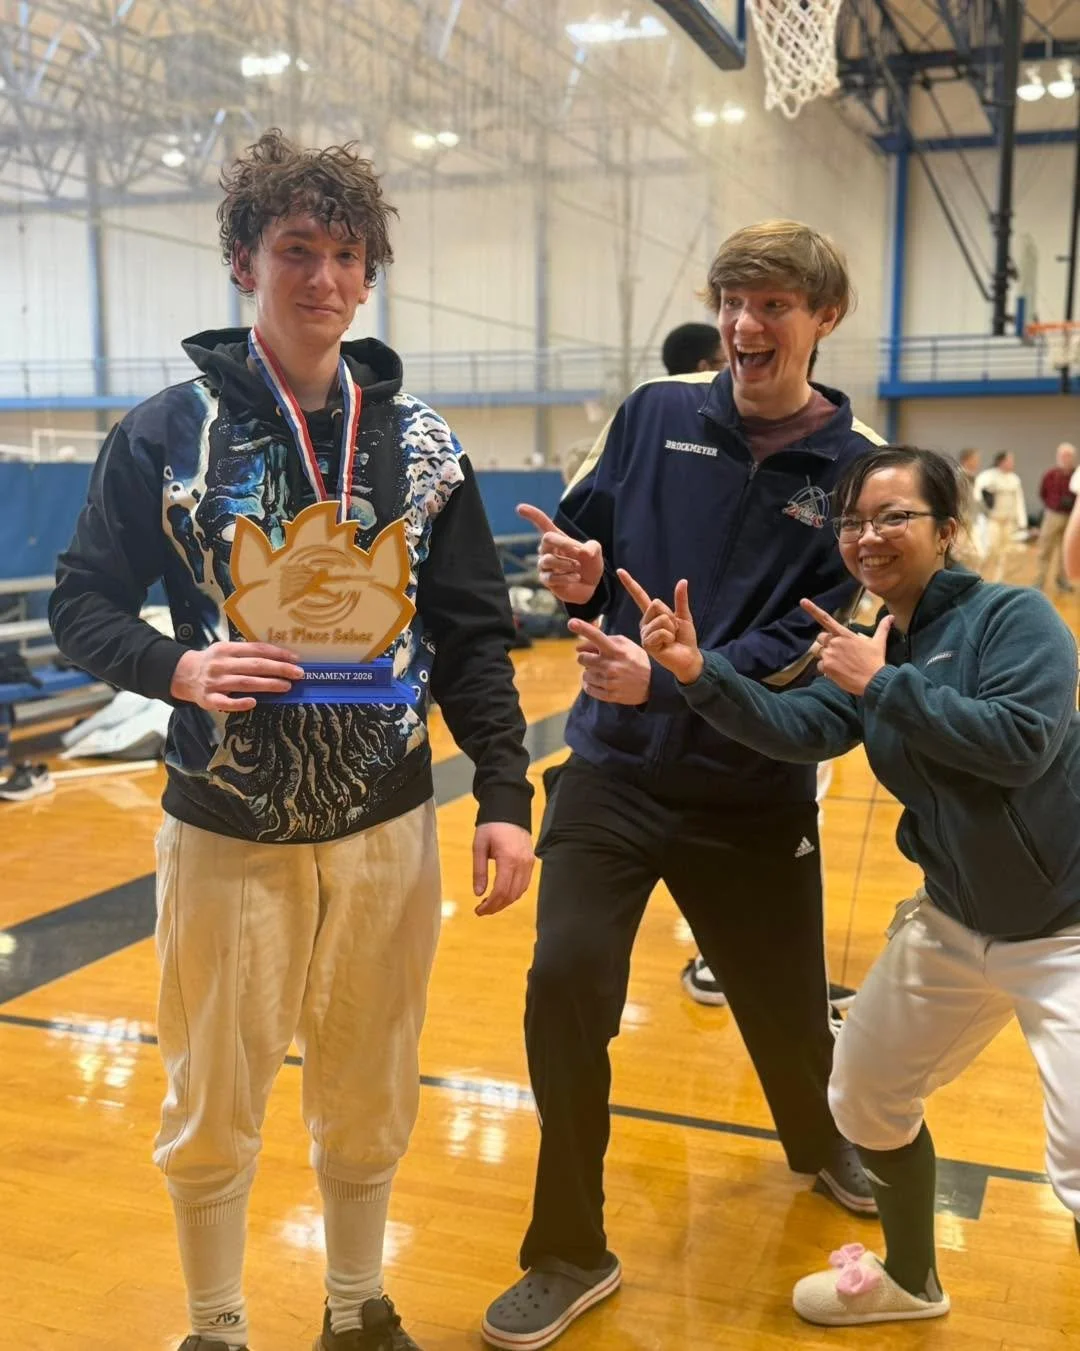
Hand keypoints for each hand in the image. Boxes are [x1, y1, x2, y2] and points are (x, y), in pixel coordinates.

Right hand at [170, 641, 303, 712]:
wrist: (183, 674)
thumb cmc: (212, 662)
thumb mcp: (226, 650)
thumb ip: (246, 653)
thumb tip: (278, 657)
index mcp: (227, 649)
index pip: (257, 649)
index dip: (277, 653)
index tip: (295, 658)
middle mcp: (222, 664)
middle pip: (255, 666)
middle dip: (279, 669)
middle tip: (298, 673)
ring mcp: (215, 682)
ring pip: (245, 683)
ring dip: (268, 684)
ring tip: (286, 686)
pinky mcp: (209, 699)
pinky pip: (225, 702)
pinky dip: (239, 703)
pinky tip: (254, 702)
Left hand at [472, 822, 534, 915]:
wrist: (509, 811)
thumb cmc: (491, 827)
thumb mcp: (479, 847)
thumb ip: (479, 871)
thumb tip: (478, 893)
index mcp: (508, 859)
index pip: (501, 891)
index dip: (490, 905)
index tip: (478, 911)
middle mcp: (522, 864)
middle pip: (511, 895)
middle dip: (496, 907)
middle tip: (482, 911)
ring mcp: (529, 863)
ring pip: (520, 892)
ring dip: (505, 902)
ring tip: (491, 903)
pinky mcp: (531, 862)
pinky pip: (525, 884)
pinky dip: (514, 893)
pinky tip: (502, 893)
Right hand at [517, 503, 603, 605]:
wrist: (591, 585)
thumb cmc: (589, 563)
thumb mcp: (594, 551)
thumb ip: (592, 547)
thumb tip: (584, 552)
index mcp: (557, 538)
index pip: (542, 523)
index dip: (532, 515)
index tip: (520, 508)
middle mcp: (547, 549)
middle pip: (547, 539)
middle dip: (564, 544)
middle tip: (578, 552)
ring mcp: (545, 565)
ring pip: (547, 560)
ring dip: (566, 563)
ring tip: (577, 566)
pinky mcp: (546, 580)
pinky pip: (551, 577)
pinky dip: (566, 577)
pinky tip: (576, 577)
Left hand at [566, 620, 650, 703]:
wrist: (653, 684)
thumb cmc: (636, 660)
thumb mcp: (625, 645)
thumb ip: (603, 641)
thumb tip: (578, 647)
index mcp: (616, 650)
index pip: (596, 636)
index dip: (583, 628)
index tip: (571, 622)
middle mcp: (611, 665)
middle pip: (582, 659)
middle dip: (586, 658)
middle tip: (597, 659)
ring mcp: (609, 682)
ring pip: (584, 675)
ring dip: (590, 672)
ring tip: (604, 672)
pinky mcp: (609, 695)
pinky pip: (588, 688)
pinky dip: (591, 685)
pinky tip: (601, 682)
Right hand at [618, 569, 703, 684]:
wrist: (689, 657)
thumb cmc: (685, 638)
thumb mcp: (684, 616)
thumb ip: (681, 600)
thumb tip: (683, 580)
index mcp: (652, 614)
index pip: (640, 596)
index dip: (630, 583)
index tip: (620, 571)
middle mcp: (645, 623)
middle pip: (656, 604)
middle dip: (671, 616)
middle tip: (673, 629)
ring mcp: (644, 634)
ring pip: (661, 619)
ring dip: (671, 629)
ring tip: (671, 638)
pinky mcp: (647, 644)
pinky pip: (661, 632)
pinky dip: (669, 637)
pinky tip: (668, 645)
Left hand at [800, 599, 892, 695]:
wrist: (873, 680)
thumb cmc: (875, 660)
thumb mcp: (879, 643)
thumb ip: (882, 628)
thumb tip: (891, 617)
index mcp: (845, 634)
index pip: (826, 619)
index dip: (813, 609)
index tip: (802, 601)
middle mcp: (834, 642)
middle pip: (820, 638)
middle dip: (826, 643)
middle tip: (839, 652)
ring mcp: (829, 654)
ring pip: (819, 652)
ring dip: (826, 656)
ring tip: (840, 662)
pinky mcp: (826, 667)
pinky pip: (820, 666)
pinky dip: (826, 669)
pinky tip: (838, 672)